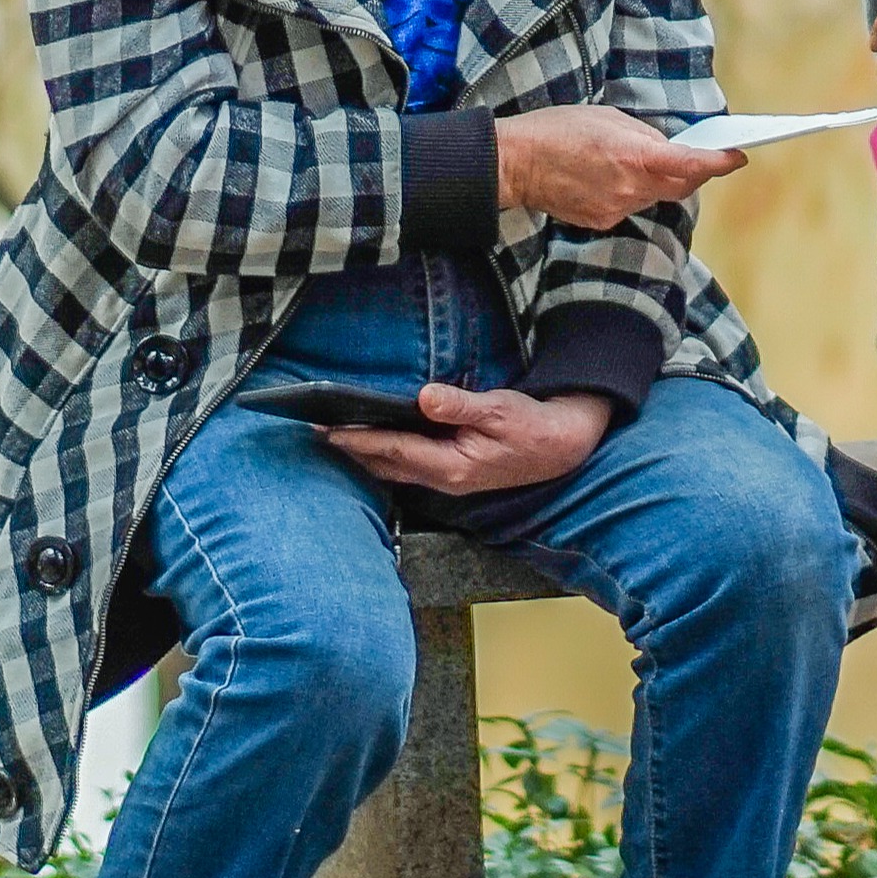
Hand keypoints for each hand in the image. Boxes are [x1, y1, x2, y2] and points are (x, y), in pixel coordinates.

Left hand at [326, 381, 616, 495]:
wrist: (562, 449)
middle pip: (386, 465)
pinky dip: (384, 456)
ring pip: (394, 469)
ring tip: (332, 438)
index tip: (326, 431)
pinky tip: (371, 445)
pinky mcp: (452, 473)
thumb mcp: (499, 410)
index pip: (394, 451)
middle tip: (314, 433)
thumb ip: (460, 405)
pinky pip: (408, 466)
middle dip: (351, 450)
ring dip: (364, 455)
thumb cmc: (532, 427)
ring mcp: (448, 480)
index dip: (358, 441)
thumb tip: (424, 397)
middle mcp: (444, 479)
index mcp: (453, 465)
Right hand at [495, 105, 744, 230]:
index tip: (737, 157)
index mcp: (635, 157)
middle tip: (700, 156)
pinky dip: (630, 192)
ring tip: (633, 160)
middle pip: (681, 187)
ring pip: (654, 197)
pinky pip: (630, 206)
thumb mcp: (608, 118)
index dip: (719, 163)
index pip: (690, 166)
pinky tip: (607, 176)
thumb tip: (666, 149)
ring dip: (656, 181)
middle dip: (693, 172)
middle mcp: (631, 189)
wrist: (516, 163)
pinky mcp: (602, 222)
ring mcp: (617, 210)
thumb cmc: (558, 130)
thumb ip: (644, 136)